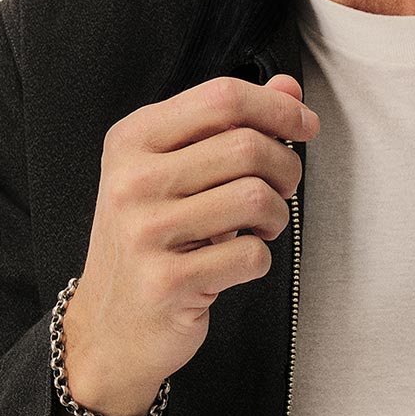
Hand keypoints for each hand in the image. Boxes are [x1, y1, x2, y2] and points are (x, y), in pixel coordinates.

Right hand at [61, 71, 318, 415]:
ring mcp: (144, 232)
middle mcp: (132, 180)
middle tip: (281, 190)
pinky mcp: (166, 281)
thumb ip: (230, 126)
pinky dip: (259, 259)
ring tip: (259, 228)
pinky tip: (236, 262)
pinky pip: (250, 256)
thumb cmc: (151, 241)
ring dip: (276, 216)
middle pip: (246, 145)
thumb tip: (289, 88)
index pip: (221, 97)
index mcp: (133, 139)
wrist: (109, 327)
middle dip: (285, 168)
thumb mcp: (177, 171)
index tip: (305, 126)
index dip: (278, 108)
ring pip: (254, 198)